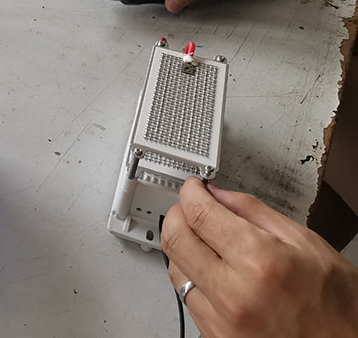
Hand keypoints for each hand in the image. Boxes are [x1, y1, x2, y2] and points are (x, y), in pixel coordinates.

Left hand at [162, 178, 357, 337]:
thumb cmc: (337, 306)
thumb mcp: (306, 242)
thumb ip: (254, 212)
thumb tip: (218, 194)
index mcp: (260, 261)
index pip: (199, 213)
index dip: (191, 192)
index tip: (194, 187)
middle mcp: (234, 293)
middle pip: (175, 238)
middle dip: (179, 214)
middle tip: (192, 207)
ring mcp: (221, 319)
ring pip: (175, 267)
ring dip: (184, 246)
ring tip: (205, 239)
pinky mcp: (215, 336)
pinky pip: (186, 296)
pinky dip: (193, 275)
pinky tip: (213, 269)